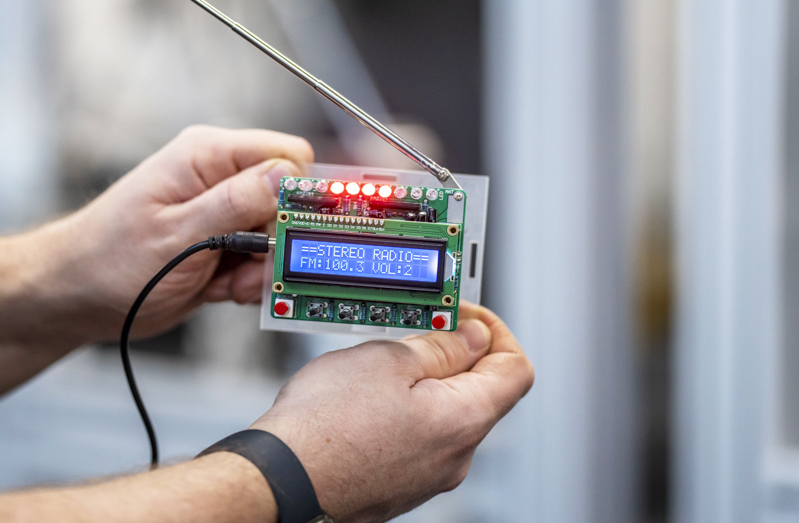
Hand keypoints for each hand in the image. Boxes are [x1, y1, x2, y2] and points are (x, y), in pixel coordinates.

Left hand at [29, 125, 312, 342]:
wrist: (76, 296)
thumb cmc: (107, 259)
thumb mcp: (175, 233)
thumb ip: (234, 204)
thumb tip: (285, 178)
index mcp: (207, 156)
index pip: (286, 156)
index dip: (299, 193)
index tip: (296, 231)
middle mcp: (219, 178)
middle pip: (287, 200)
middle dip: (279, 240)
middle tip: (252, 267)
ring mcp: (221, 214)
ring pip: (278, 236)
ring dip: (263, 267)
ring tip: (228, 283)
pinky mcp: (222, 245)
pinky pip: (260, 261)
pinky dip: (249, 282)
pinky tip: (220, 290)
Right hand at [250, 303, 533, 522]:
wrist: (281, 480)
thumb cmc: (325, 425)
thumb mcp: (388, 359)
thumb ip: (441, 346)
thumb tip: (472, 336)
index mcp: (465, 420)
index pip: (516, 368)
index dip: (494, 331)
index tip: (461, 313)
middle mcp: (456, 455)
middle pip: (480, 390)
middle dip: (452, 351)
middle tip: (412, 328)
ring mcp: (427, 475)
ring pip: (443, 412)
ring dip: (422, 379)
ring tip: (379, 361)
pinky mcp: (399, 484)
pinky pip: (416, 436)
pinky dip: (402, 409)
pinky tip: (364, 397)